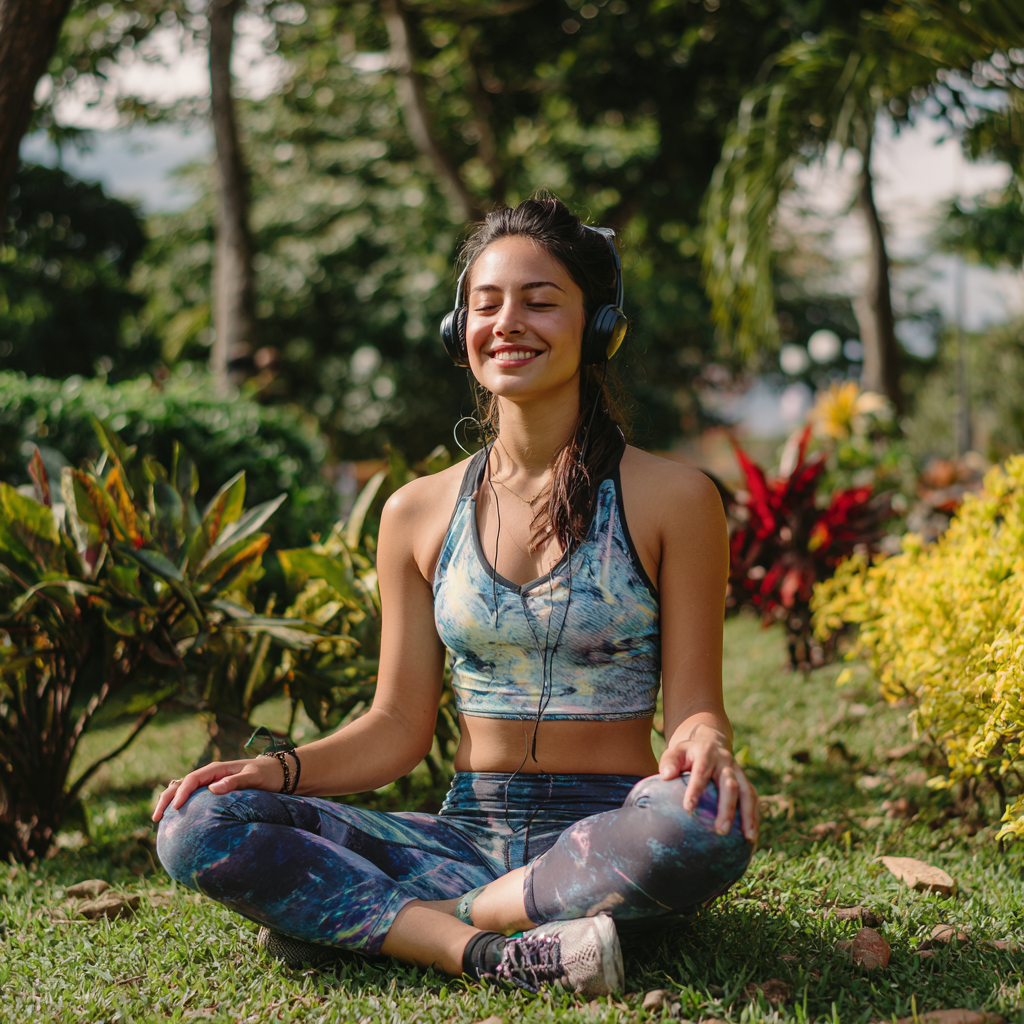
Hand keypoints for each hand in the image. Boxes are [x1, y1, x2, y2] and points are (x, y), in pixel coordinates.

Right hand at [151, 756, 282, 822]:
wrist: (278, 774)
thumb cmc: (267, 775)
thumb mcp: (254, 777)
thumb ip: (236, 782)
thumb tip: (213, 788)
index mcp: (217, 769)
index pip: (192, 779)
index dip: (181, 792)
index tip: (175, 808)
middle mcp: (211, 775)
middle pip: (181, 783)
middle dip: (167, 798)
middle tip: (156, 817)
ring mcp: (211, 783)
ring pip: (184, 790)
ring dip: (170, 801)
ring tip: (158, 818)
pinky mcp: (214, 791)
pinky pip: (193, 796)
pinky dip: (181, 803)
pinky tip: (174, 817)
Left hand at [659, 735, 758, 842]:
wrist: (708, 743)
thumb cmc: (686, 755)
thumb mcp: (675, 753)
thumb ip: (669, 763)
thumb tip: (666, 776)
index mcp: (706, 752)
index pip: (701, 771)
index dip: (695, 789)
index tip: (688, 808)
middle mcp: (725, 761)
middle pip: (729, 784)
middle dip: (726, 808)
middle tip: (720, 830)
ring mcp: (738, 771)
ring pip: (747, 792)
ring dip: (748, 815)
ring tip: (748, 837)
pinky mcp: (745, 781)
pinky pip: (753, 798)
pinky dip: (755, 816)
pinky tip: (753, 835)